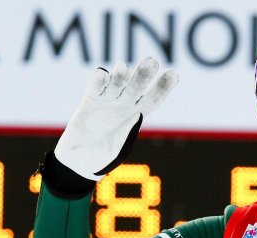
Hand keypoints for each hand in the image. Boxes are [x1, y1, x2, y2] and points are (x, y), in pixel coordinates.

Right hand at [54, 57, 178, 180]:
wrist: (83, 157)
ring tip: (122, 68)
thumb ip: (127, 132)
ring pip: (116, 84)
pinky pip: (95, 88)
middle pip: (136, 87)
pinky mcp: (90, 100)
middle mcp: (125, 103)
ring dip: (120, 76)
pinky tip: (101, 74)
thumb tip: (136, 114)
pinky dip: (98, 81)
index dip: (162, 88)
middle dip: (144, 75)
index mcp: (137, 114)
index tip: (173, 75)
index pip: (153, 99)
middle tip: (152, 61)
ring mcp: (108, 100)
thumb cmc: (105, 155)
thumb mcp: (119, 148)